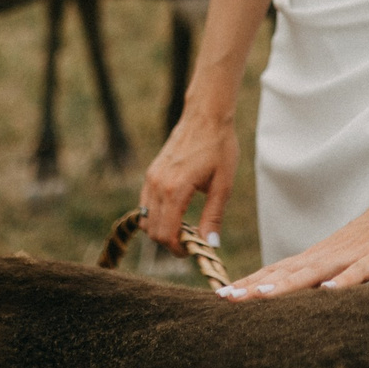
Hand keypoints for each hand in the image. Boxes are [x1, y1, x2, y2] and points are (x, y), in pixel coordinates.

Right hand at [138, 109, 237, 252]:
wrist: (205, 117)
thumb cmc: (219, 148)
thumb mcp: (223, 185)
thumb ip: (213, 217)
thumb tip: (210, 245)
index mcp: (175, 190)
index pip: (166, 234)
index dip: (179, 249)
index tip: (194, 250)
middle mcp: (158, 185)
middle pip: (154, 231)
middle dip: (170, 242)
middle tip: (192, 240)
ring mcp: (151, 178)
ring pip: (146, 219)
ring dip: (162, 229)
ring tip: (186, 226)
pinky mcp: (151, 173)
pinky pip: (146, 204)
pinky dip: (156, 215)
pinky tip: (176, 212)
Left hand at [217, 197, 368, 300]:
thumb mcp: (341, 259)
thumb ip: (319, 274)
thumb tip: (295, 293)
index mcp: (317, 257)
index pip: (277, 271)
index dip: (250, 284)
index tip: (223, 297)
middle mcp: (326, 255)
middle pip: (286, 273)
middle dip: (255, 287)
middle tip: (226, 300)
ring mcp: (350, 256)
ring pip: (313, 272)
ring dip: (286, 284)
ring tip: (260, 296)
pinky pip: (358, 272)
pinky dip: (343, 282)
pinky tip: (329, 291)